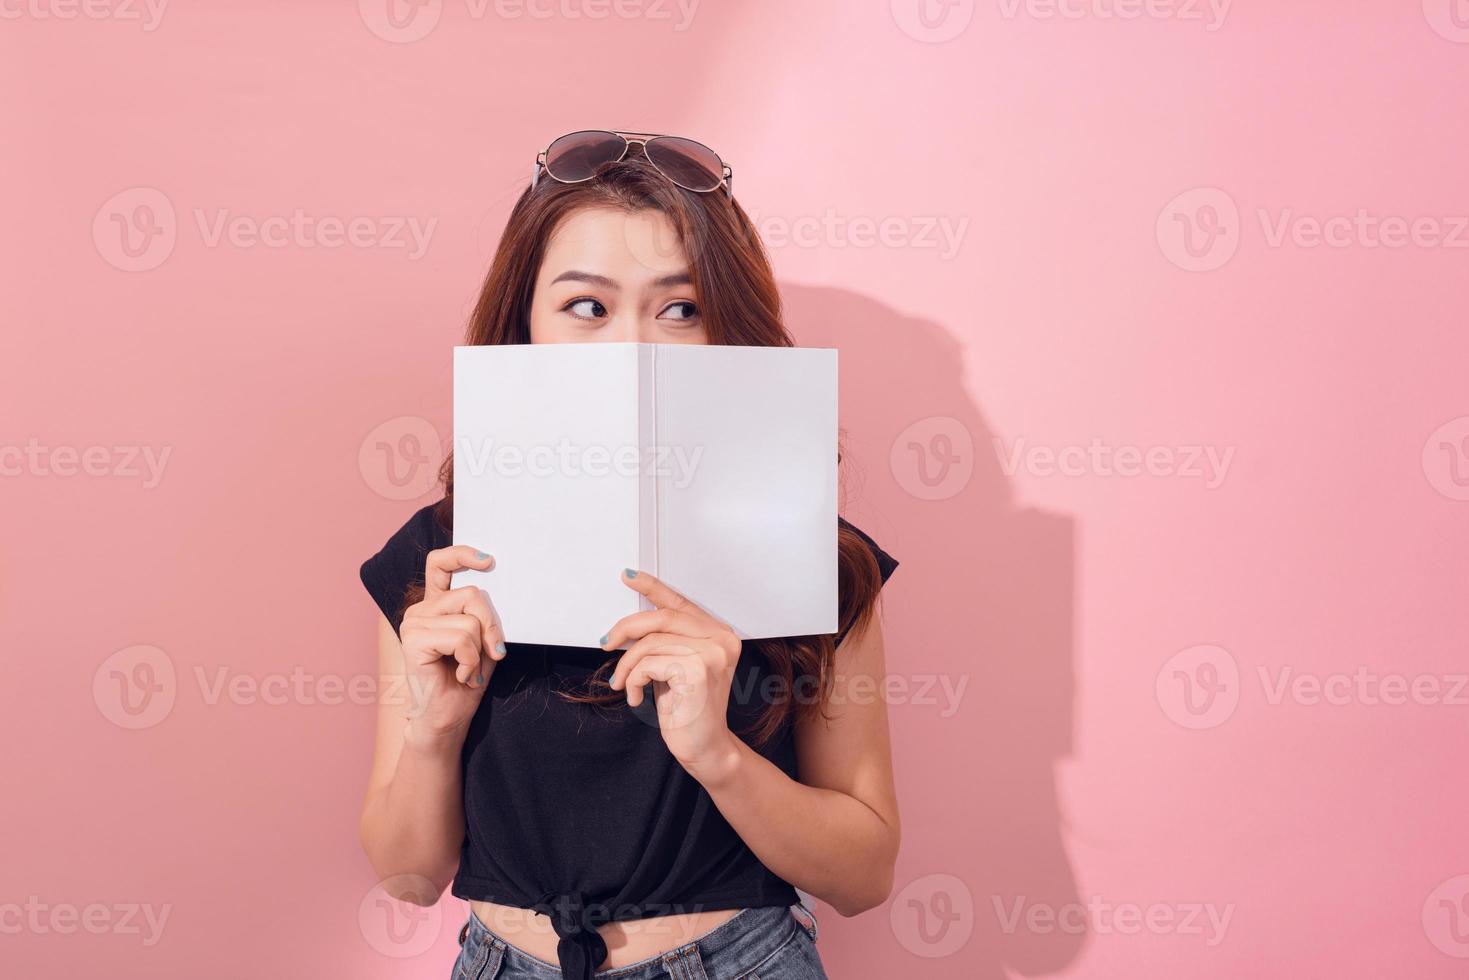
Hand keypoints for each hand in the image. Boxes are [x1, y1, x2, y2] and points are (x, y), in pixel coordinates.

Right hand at [398, 546, 504, 742]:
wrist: (447, 719)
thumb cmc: (466, 681)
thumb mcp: (485, 642)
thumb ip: (486, 616)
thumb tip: (502, 591)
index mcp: (435, 604)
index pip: (441, 563)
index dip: (463, 554)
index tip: (489, 560)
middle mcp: (421, 609)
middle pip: (472, 593)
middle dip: (492, 624)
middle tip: (495, 651)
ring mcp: (413, 623)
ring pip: (470, 620)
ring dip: (480, 650)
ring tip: (470, 668)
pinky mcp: (413, 640)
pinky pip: (461, 638)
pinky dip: (471, 660)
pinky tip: (462, 675)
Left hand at [601, 569, 742, 781]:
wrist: (704, 748)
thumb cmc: (688, 709)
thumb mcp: (674, 667)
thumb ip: (663, 641)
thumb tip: (628, 624)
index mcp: (719, 634)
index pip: (681, 603)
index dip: (652, 587)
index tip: (628, 576)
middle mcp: (722, 639)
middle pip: (662, 617)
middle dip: (626, 628)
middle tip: (606, 644)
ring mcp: (712, 654)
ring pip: (651, 643)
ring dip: (626, 665)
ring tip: (622, 684)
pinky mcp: (698, 671)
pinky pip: (649, 663)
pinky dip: (634, 680)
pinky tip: (638, 698)